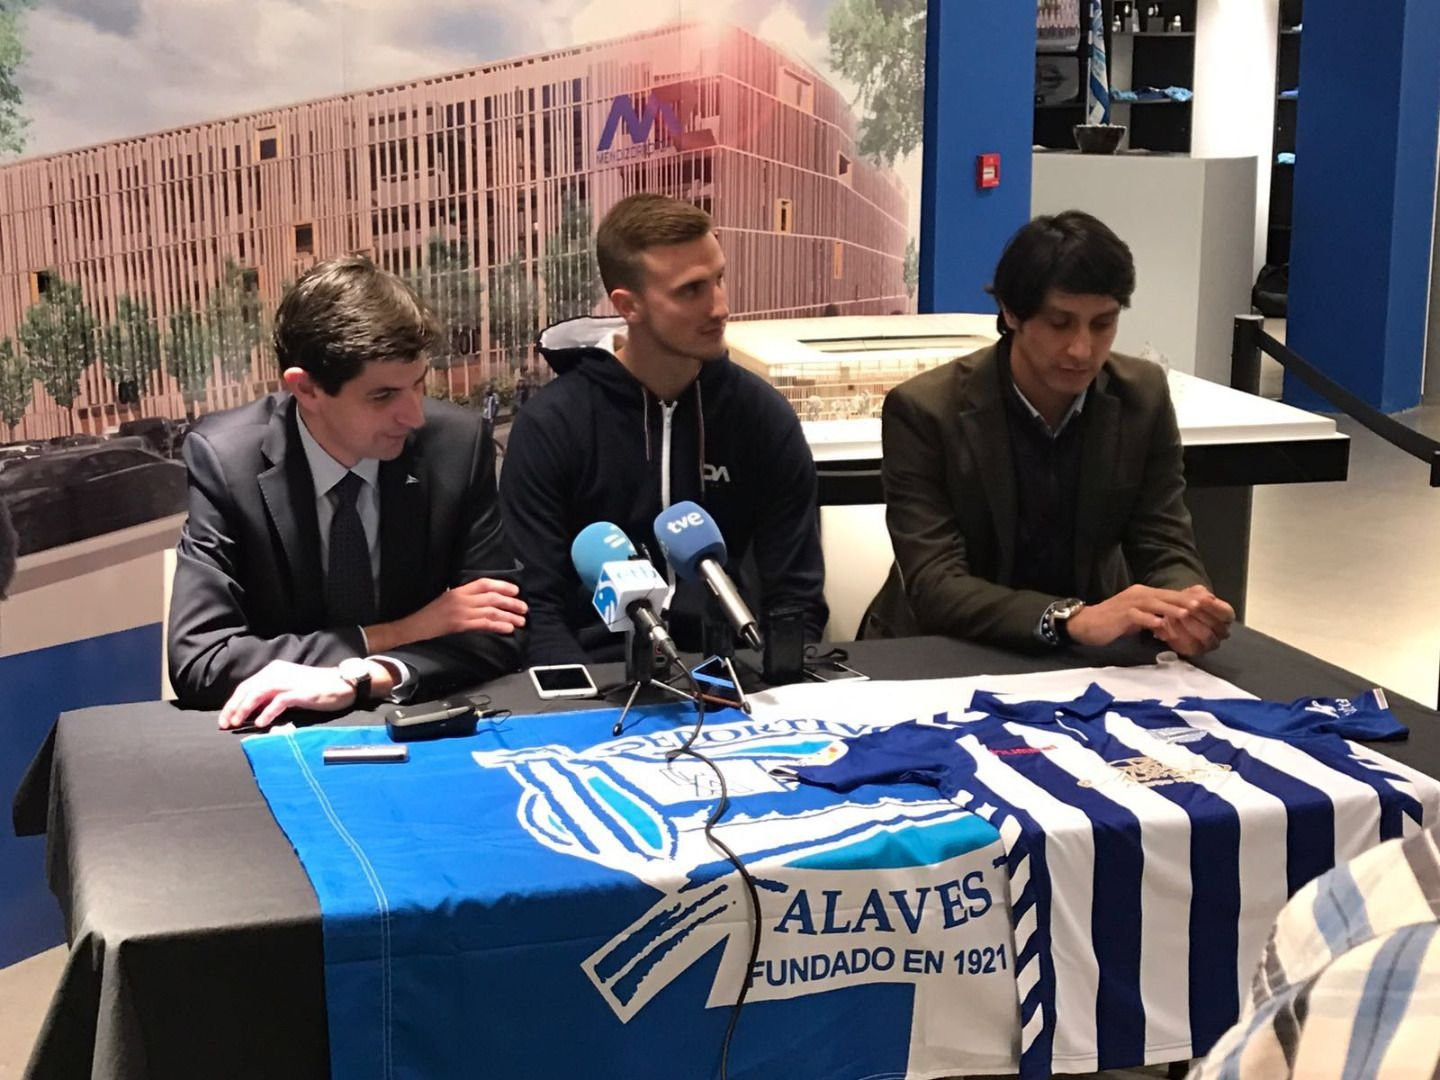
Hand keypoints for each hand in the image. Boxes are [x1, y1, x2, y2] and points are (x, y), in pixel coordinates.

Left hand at [218, 660, 361, 730]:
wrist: (342, 684)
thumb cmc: (316, 688)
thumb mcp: (288, 688)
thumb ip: (270, 696)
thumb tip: (252, 711)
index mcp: (273, 670)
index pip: (246, 686)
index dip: (232, 703)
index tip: (225, 719)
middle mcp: (276, 672)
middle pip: (247, 690)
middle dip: (233, 708)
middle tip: (225, 724)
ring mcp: (288, 681)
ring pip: (258, 694)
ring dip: (244, 710)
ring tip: (237, 724)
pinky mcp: (299, 691)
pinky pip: (277, 702)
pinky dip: (266, 713)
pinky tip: (260, 723)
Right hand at [367, 578, 527, 651]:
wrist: (413, 627)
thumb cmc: (428, 615)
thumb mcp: (445, 599)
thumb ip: (462, 597)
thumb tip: (482, 599)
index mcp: (458, 591)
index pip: (484, 583)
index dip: (502, 585)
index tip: (516, 590)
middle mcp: (461, 599)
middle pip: (492, 597)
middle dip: (511, 602)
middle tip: (524, 608)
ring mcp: (461, 612)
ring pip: (491, 611)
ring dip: (509, 616)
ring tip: (521, 620)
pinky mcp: (460, 625)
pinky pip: (484, 624)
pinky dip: (499, 626)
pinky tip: (508, 628)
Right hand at [1065, 584, 1217, 648]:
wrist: (1086, 623)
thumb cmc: (1113, 622)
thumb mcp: (1138, 616)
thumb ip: (1155, 615)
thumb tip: (1175, 621)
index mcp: (1144, 594)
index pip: (1171, 594)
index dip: (1188, 598)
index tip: (1206, 604)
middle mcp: (1139, 594)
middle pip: (1166, 596)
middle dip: (1185, 601)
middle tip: (1203, 607)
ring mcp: (1129, 603)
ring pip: (1154, 603)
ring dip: (1171, 608)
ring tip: (1187, 613)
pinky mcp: (1121, 615)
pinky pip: (1138, 616)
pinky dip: (1150, 620)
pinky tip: (1160, 625)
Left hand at [1152, 585, 1234, 655]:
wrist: (1173, 615)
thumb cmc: (1189, 603)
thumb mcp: (1195, 593)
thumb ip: (1200, 593)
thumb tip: (1206, 597)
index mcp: (1227, 616)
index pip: (1225, 612)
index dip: (1213, 606)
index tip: (1200, 599)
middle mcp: (1222, 632)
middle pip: (1215, 625)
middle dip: (1200, 615)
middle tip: (1186, 607)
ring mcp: (1211, 643)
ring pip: (1205, 636)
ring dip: (1190, 624)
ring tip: (1178, 614)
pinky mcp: (1196, 651)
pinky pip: (1191, 645)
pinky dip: (1180, 633)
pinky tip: (1169, 624)